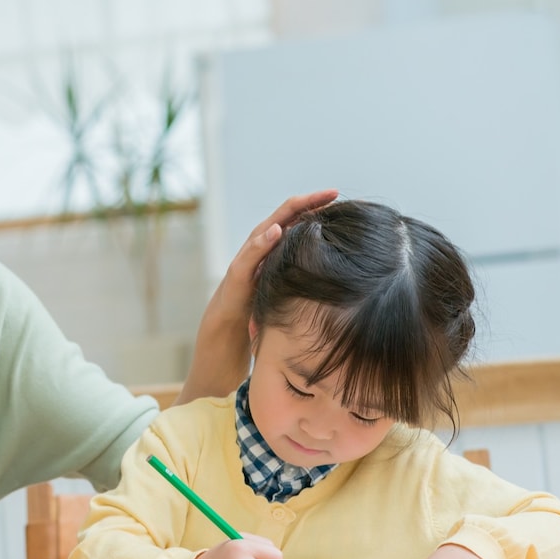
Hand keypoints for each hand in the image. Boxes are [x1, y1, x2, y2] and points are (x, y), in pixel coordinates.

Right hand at [178, 190, 337, 403]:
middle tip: (332, 193)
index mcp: (267, 269)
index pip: (291, 234)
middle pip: (277, 226)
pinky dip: (259, 246)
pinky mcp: (229, 290)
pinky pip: (244, 264)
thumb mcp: (282, 312)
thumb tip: (337, 290)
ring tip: (304, 201)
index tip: (342, 204)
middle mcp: (251, 267)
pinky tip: (276, 232)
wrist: (218, 366)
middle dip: (304, 206)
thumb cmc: (250, 342)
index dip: (314, 217)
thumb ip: (297, 294)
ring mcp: (238, 276)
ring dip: (282, 217)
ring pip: (258, 237)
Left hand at [215, 189, 337, 316]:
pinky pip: (304, 244)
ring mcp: (279, 249)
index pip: (291, 208)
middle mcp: (272, 238)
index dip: (312, 199)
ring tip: (345, 217)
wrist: (230, 314)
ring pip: (303, 227)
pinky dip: (318, 238)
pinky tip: (333, 243)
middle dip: (321, 204)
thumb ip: (256, 249)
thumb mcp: (242, 270)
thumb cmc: (234, 293)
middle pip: (300, 213)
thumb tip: (279, 227)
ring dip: (322, 219)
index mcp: (262, 234)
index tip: (335, 193)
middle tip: (346, 203)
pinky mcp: (284, 262)